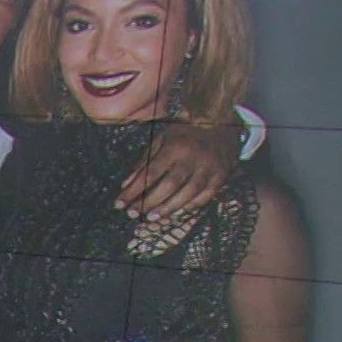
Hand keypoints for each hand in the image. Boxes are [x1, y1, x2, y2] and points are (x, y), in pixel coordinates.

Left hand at [114, 117, 238, 221]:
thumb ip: (144, 161)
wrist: (222, 123)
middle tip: (133, 213)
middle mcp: (194, 159)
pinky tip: (176, 212)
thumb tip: (126, 185)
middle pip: (169, 186)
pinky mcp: (222, 176)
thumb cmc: (185, 132)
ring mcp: (210, 169)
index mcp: (176, 148)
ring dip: (168, 209)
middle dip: (149, 202)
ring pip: (188, 195)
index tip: (119, 203)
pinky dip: (189, 207)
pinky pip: (205, 197)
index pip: (150, 174)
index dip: (134, 191)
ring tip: (151, 218)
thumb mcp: (161, 139)